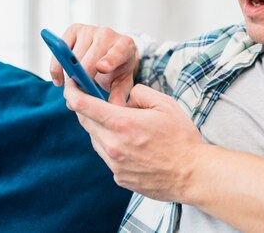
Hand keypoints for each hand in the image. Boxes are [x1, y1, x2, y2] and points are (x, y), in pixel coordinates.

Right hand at [49, 24, 137, 104]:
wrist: (111, 53)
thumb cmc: (118, 70)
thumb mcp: (123, 83)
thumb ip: (120, 94)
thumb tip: (115, 106)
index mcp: (125, 46)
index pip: (117, 53)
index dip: (109, 60)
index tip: (101, 68)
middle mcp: (108, 34)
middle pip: (90, 58)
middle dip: (81, 78)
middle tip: (77, 93)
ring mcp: (91, 30)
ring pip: (73, 56)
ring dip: (69, 73)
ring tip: (71, 87)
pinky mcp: (74, 29)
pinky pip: (60, 49)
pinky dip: (56, 66)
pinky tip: (59, 79)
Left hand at [64, 80, 203, 201]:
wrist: (192, 173)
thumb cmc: (182, 138)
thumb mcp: (165, 104)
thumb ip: (140, 93)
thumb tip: (126, 96)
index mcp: (122, 123)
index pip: (83, 105)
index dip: (72, 92)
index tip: (71, 85)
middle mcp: (113, 145)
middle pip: (86, 122)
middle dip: (87, 109)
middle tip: (97, 100)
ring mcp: (114, 164)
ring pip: (96, 140)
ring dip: (101, 128)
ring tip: (125, 125)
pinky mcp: (119, 178)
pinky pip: (107, 156)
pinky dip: (113, 146)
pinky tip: (133, 144)